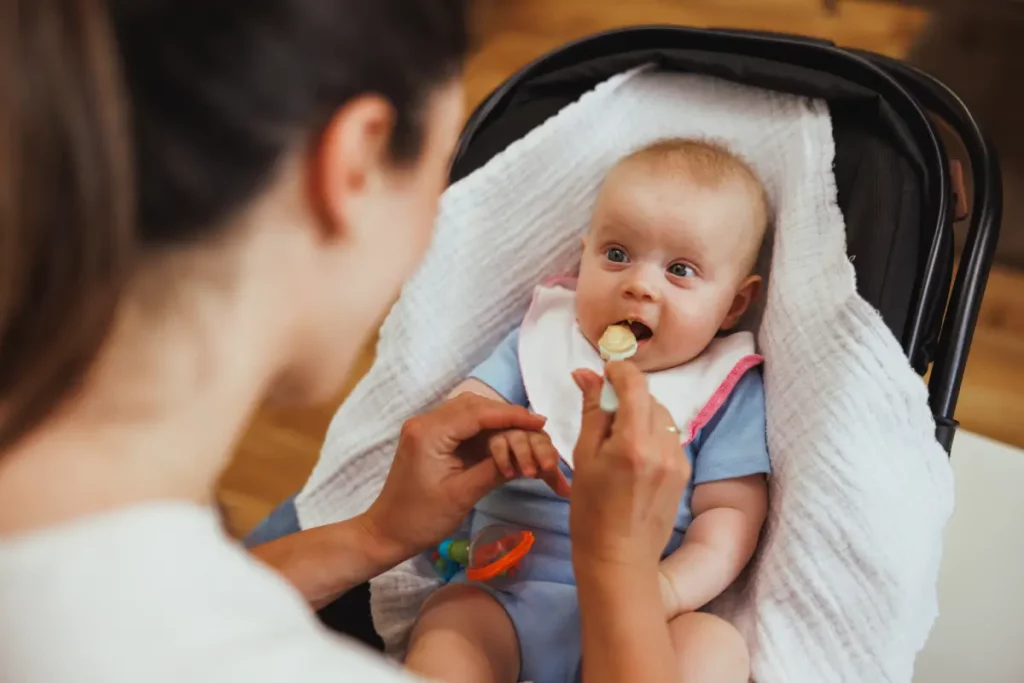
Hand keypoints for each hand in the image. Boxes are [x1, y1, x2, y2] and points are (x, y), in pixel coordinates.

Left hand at [362, 393, 547, 562]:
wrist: (388, 532)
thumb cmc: (421, 519)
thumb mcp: (462, 494)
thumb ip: (494, 469)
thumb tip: (527, 453)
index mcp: (429, 434)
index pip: (477, 413)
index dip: (511, 415)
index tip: (540, 421)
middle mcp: (426, 422)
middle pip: (474, 405)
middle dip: (507, 415)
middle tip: (537, 426)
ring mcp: (427, 429)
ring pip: (470, 411)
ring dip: (497, 420)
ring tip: (526, 431)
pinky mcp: (431, 438)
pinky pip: (463, 424)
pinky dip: (486, 429)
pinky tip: (505, 437)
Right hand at [488, 428, 570, 496]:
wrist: (499, 455)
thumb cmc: (523, 458)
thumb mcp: (539, 468)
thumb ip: (553, 479)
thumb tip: (569, 493)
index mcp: (540, 437)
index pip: (547, 443)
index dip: (548, 454)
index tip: (550, 468)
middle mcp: (527, 432)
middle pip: (535, 438)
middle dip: (540, 453)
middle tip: (539, 471)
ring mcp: (509, 433)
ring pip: (518, 439)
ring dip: (523, 455)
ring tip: (524, 475)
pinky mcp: (493, 439)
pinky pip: (498, 444)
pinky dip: (502, 458)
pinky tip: (507, 473)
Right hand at [568, 363, 690, 573]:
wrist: (619, 559)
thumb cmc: (590, 511)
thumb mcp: (583, 457)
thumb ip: (591, 411)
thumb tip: (587, 373)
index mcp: (632, 443)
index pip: (635, 384)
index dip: (619, 371)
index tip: (604, 373)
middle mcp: (661, 447)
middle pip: (648, 398)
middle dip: (627, 396)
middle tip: (603, 413)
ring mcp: (677, 460)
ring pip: (661, 416)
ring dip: (640, 415)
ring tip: (618, 439)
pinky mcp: (684, 471)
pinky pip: (669, 437)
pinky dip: (652, 435)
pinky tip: (634, 457)